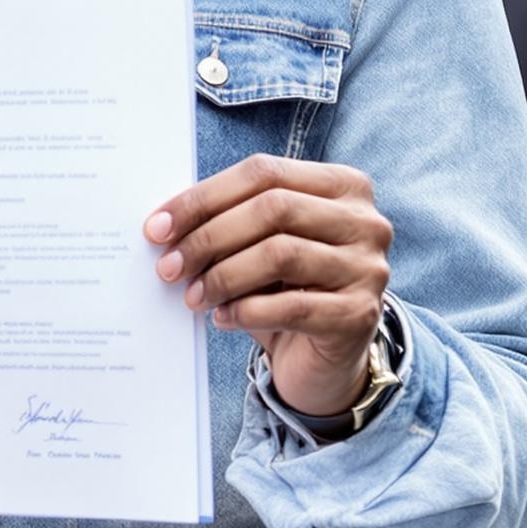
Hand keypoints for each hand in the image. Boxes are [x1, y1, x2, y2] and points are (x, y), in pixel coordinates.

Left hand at [146, 156, 391, 417]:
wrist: (324, 355)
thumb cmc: (283, 286)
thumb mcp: (259, 241)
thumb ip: (229, 217)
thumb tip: (164, 222)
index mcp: (342, 185)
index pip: (264, 172)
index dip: (204, 197)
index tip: (158, 226)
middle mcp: (365, 222)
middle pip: (273, 209)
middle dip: (208, 237)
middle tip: (168, 265)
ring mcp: (369, 268)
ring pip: (281, 255)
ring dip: (222, 276)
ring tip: (192, 295)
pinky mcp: (361, 315)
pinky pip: (293, 306)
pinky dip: (246, 311)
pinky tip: (221, 317)